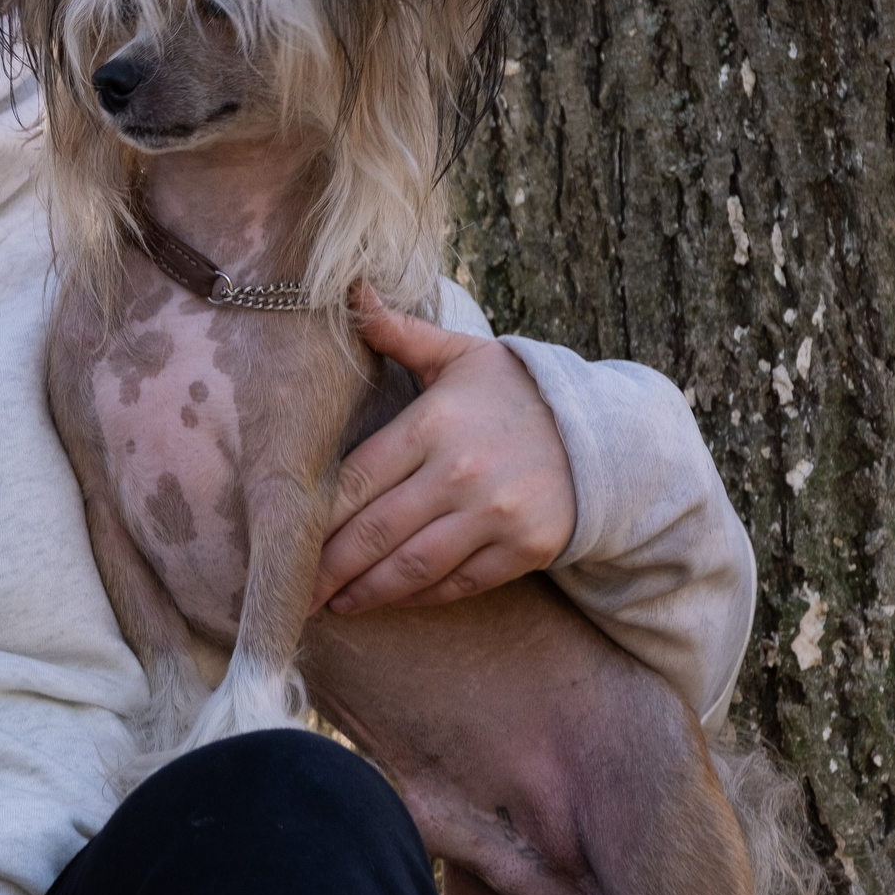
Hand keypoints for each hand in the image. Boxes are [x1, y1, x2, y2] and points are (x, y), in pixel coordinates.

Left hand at [307, 285, 578, 615]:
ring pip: (413, 566)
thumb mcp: (460, 356)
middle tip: (295, 593)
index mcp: (435, 424)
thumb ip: (400, 333)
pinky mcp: (524, 550)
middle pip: (376, 531)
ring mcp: (496, 515)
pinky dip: (419, 596)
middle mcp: (462, 472)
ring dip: (367, 591)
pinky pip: (459, 583)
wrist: (608, 432)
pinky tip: (388, 600)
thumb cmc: (517, 392)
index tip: (287, 540)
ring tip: (334, 604)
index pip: (359, 479)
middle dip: (329, 567)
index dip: (319, 518)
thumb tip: (349, 289)